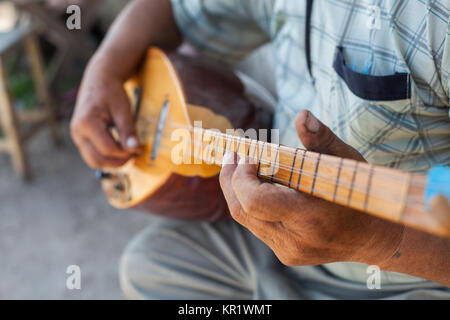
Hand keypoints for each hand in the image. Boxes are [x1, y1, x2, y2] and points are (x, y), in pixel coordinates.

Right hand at [70, 67, 139, 168]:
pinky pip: (92, 155)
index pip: (108, 149)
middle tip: (134, 154)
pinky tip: (119, 149)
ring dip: (111, 162)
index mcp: (86, 122)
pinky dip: (106, 157)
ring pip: (93, 161)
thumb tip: (135, 149)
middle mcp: (77, 131)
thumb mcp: (123, 110)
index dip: (125, 153)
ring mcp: (76, 136)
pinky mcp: (80, 138)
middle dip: (118, 162)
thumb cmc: (111, 92)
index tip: (139, 148)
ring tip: (127, 153)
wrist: (99, 80)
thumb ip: (128, 130)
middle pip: (97, 160)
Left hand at [219, 110, 403, 265]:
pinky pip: (257, 226)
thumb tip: (302, 115)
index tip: (247, 156)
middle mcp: (295, 240)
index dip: (241, 177)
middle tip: (231, 156)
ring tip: (238, 166)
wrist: (373, 237)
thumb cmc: (358, 192)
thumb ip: (321, 138)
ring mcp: (289, 251)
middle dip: (230, 180)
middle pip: (242, 210)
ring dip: (237, 190)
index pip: (255, 201)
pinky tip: (256, 186)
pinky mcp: (286, 254)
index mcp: (310, 216)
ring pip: (245, 219)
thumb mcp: (345, 161)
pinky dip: (251, 203)